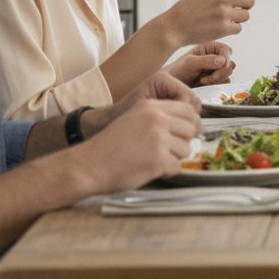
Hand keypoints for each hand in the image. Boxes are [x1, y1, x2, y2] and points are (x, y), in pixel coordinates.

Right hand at [79, 95, 201, 191]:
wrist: (88, 165)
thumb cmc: (110, 146)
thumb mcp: (134, 119)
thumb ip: (158, 118)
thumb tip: (189, 125)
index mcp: (151, 106)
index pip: (187, 109)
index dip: (189, 123)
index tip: (184, 133)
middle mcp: (157, 119)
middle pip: (191, 128)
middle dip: (182, 141)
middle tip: (167, 151)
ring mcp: (159, 139)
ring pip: (186, 149)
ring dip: (174, 158)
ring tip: (154, 160)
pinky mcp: (158, 159)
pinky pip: (176, 167)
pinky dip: (166, 172)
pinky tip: (150, 170)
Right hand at [165, 0, 271, 44]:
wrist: (173, 26)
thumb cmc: (190, 9)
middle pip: (250, 2)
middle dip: (245, 7)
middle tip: (233, 10)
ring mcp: (224, 12)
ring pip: (246, 16)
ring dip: (238, 19)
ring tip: (221, 19)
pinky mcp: (223, 28)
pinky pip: (239, 28)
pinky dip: (232, 29)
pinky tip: (218, 28)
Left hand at [165, 41, 235, 86]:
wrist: (171, 84)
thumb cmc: (177, 71)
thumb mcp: (190, 63)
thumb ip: (206, 60)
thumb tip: (222, 60)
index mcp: (209, 48)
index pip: (226, 50)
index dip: (225, 60)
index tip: (216, 69)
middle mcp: (215, 56)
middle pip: (230, 63)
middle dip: (220, 72)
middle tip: (206, 78)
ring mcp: (216, 68)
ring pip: (229, 73)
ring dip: (218, 79)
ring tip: (203, 81)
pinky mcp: (216, 79)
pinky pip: (225, 81)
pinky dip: (217, 84)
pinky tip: (205, 84)